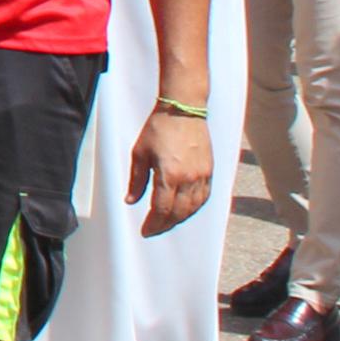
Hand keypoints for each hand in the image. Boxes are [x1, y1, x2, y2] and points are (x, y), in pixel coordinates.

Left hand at [128, 102, 215, 234]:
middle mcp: (188, 179)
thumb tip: (130, 201)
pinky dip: (194, 207)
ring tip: (167, 222)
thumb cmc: (158, 128)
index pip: (161, 209)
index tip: (145, 231)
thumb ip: (136, 180)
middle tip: (154, 229)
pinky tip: (185, 210)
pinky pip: (204, 197)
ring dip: (180, 218)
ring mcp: (202, 176)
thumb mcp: (139, 153)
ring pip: (193, 207)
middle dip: (165, 225)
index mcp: (169, 175)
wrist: (183, 110)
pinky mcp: (209, 170)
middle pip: (178, 212)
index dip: (153, 223)